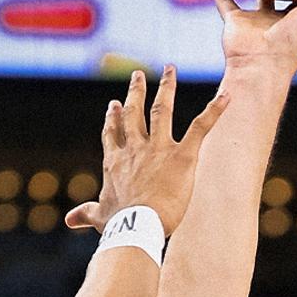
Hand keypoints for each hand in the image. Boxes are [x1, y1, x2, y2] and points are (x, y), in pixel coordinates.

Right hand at [66, 67, 228, 238]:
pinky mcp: (182, 155)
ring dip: (167, 88)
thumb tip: (70, 220)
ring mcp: (158, 148)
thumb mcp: (99, 217)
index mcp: (115, 162)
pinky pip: (200, 127)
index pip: (112, 134)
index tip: (113, 105)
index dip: (112, 119)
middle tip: (137, 75)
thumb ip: (86, 213)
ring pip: (162, 110)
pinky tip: (226, 96)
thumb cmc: (118, 225)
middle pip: (133, 114)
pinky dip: (214, 111)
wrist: (137, 226)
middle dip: (135, 93)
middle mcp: (135, 148)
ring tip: (170, 70)